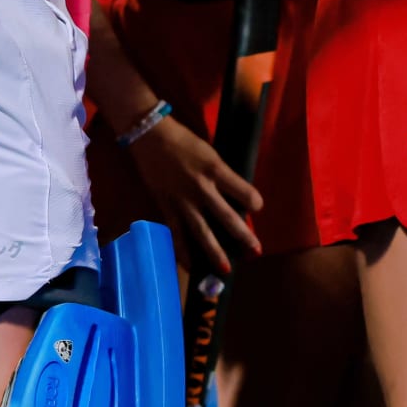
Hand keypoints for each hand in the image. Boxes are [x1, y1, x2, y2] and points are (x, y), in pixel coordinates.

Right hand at [126, 112, 262, 276]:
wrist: (150, 136)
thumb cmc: (184, 141)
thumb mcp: (210, 153)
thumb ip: (222, 174)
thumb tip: (235, 195)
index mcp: (216, 169)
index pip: (243, 191)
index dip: (254, 201)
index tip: (256, 206)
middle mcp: (201, 187)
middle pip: (227, 217)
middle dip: (243, 236)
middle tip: (256, 252)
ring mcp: (183, 200)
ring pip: (202, 231)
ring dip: (215, 252)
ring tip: (226, 269)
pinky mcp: (166, 206)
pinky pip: (177, 233)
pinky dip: (183, 251)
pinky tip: (191, 266)